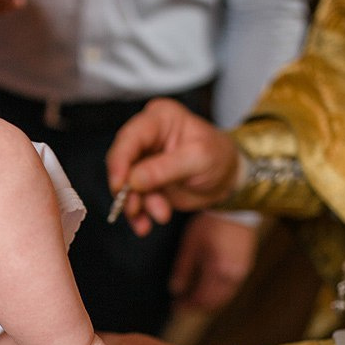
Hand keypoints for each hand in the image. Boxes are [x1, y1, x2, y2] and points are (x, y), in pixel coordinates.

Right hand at [106, 98, 240, 235]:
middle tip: (136, 209)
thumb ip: (165, 168)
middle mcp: (145, 136)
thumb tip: (134, 180)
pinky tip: (144, 225)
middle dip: (128, 189)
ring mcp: (142, 160)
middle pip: (121, 162)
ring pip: (125, 184)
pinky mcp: (143, 181)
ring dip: (137, 205)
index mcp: (159, 118)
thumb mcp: (198, 159)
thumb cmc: (217, 156)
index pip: (130, 138)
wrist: (226, 178)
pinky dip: (138, 214)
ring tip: (160, 215)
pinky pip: (132, 198)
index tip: (119, 186)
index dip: (120, 162)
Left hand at [170, 212, 260, 311]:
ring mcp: (242, 272)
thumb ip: (183, 269)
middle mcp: (233, 276)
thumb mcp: (191, 244)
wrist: (235, 208)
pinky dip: (218, 293)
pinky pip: (231, 288)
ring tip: (193, 299)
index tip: (175, 307)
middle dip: (197, 307)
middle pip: (214, 302)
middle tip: (182, 306)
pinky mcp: (246, 266)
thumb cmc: (210, 223)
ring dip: (208, 302)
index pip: (202, 299)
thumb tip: (175, 290)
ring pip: (224, 297)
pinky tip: (208, 288)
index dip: (187, 305)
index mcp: (219, 271)